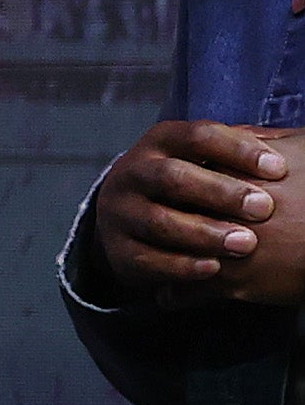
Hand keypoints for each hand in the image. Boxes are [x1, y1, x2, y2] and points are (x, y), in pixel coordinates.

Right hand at [90, 119, 304, 301]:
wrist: (125, 214)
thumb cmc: (185, 183)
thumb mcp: (203, 157)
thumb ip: (238, 149)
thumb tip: (289, 142)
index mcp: (160, 142)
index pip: (197, 136)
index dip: (238, 150)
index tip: (279, 169)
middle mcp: (133, 172)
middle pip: (172, 177)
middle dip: (220, 192)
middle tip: (263, 208)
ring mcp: (120, 211)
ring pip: (158, 221)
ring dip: (204, 233)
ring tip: (245, 244)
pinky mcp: (117, 249)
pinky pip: (146, 259)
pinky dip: (181, 265)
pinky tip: (214, 268)